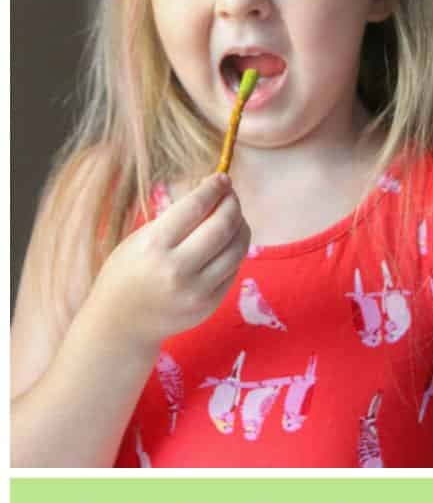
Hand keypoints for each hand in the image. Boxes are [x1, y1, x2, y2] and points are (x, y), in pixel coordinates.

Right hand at [82, 174, 250, 355]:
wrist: (120, 324)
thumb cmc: (126, 273)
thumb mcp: (140, 240)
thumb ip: (175, 221)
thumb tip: (212, 193)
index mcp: (153, 246)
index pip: (195, 207)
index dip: (213, 188)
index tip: (222, 177)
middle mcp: (176, 269)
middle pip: (223, 226)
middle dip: (232, 204)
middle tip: (231, 195)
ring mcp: (197, 290)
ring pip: (237, 249)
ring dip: (241, 226)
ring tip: (234, 216)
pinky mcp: (210, 304)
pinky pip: (234, 269)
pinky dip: (235, 250)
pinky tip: (228, 241)